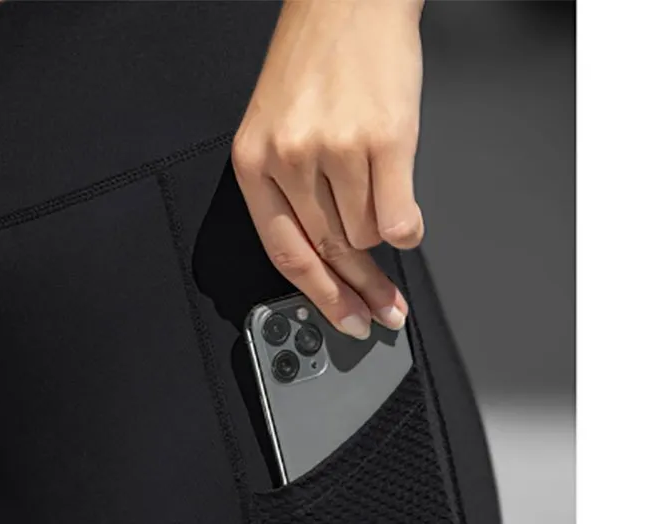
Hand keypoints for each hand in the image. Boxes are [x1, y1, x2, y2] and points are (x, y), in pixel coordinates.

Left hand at [233, 0, 424, 338]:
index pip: (286, 254)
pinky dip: (407, 226)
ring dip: (380, 231)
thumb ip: (293, 195)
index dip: (320, 297)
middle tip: (386, 311)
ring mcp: (336, 151)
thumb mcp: (278, 130)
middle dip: (362, 288)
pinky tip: (407, 219)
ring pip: (367, 235)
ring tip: (381, 196)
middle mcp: (289, 159)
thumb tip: (332, 263)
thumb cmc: (316, 64)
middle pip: (331, 252)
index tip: (345, 321)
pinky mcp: (383, 140)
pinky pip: (399, 219)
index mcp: (254, 164)